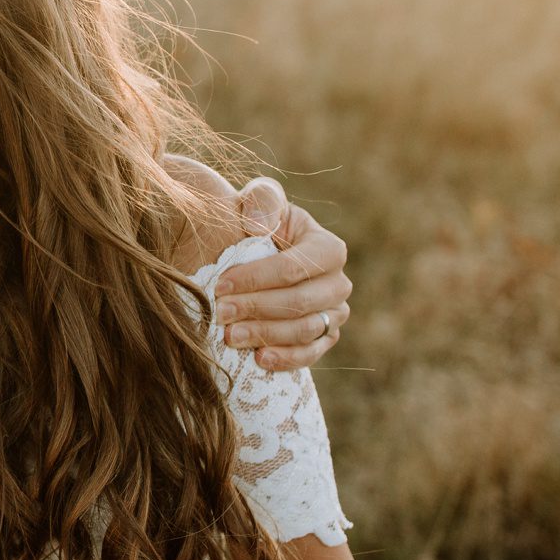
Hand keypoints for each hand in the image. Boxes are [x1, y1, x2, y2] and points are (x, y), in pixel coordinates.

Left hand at [214, 178, 351, 371]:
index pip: (293, 268)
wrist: (259, 256)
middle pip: (300, 302)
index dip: (256, 278)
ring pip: (305, 331)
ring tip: (230, 336)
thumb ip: (262, 201)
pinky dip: (286, 359)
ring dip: (266, 335)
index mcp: (329, 249)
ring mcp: (335, 314)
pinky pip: (310, 354)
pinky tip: (259, 358)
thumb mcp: (260, 201)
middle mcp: (339, 283)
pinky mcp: (325, 338)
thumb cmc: (259, 225)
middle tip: (221, 313)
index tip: (220, 285)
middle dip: (257, 308)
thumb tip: (259, 226)